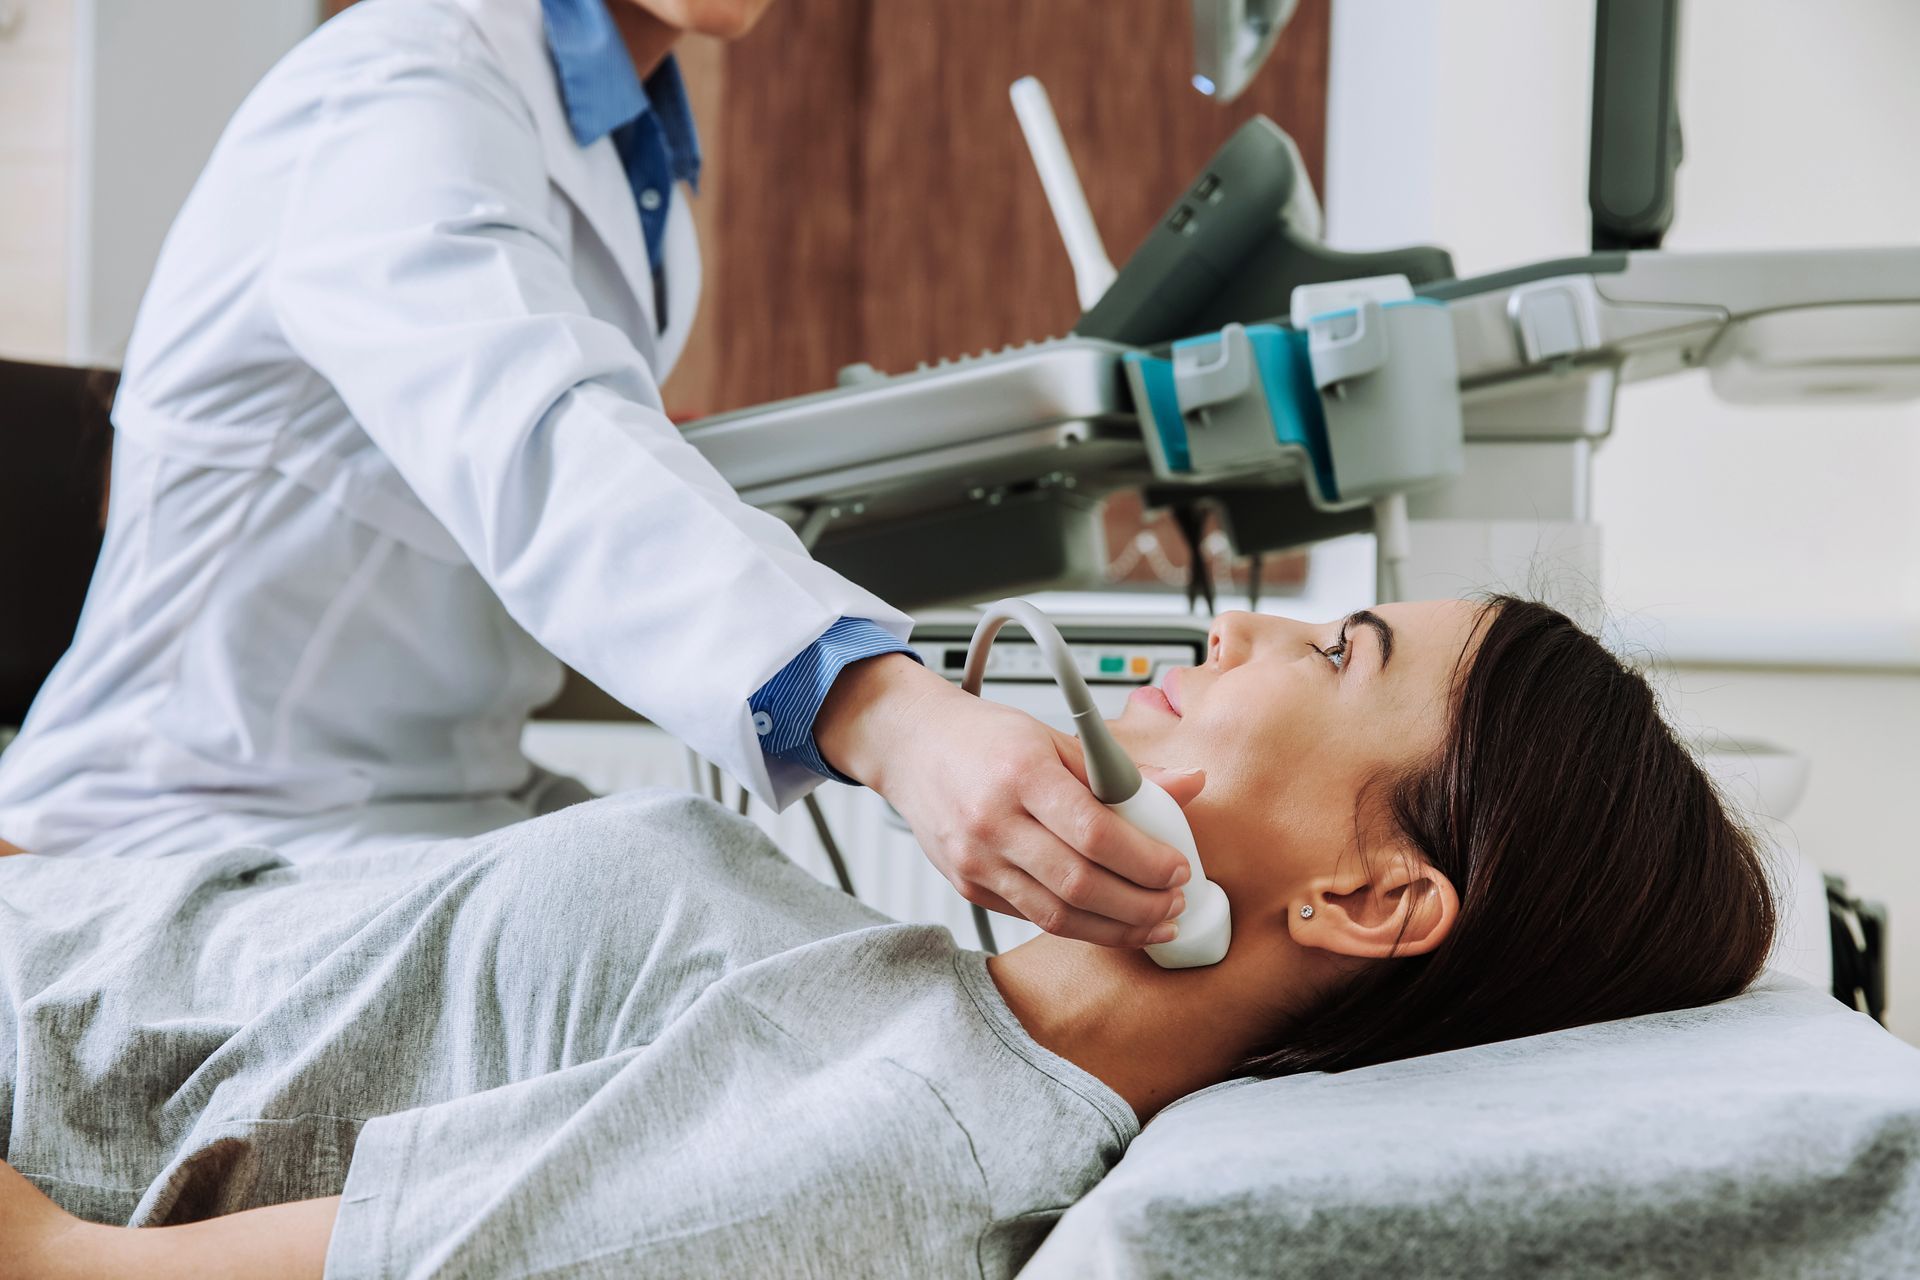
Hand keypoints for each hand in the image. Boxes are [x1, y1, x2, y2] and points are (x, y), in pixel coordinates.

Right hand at [815, 655, 1206, 946]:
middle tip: (1175, 904)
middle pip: (1079, 885)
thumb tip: (1190, 784)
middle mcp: (992, 822)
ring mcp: (975, 860)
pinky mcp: (968, 886)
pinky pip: (1032, 917)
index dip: (1145, 861)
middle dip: (1139, 906)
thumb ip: (1124, 772)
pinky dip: (1078, 925)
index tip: (1178, 869)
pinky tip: (1108, 920)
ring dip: (1116, 929)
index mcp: (1022, 774)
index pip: (1095, 834)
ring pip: (1056, 916)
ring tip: (1154, 923)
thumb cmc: (984, 738)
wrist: (910, 745)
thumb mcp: (1056, 737)